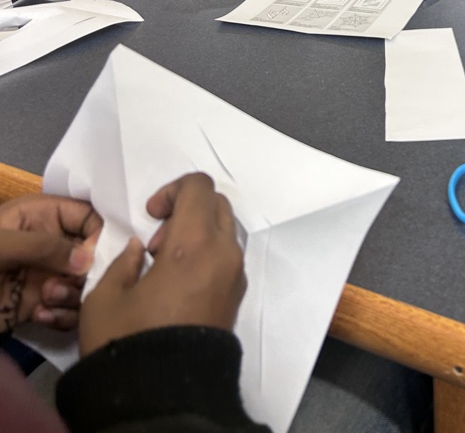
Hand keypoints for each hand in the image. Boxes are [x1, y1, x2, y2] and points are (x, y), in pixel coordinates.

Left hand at [0, 195, 100, 332]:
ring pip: (83, 283)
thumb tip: (88, 258)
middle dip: (88, 269)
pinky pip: (68, 310)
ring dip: (73, 295)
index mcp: (40, 216)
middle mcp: (48, 243)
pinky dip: (62, 316)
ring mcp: (44, 276)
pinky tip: (38, 316)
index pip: (86, 215)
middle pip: (91, 251)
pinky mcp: (37, 305)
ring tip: (46, 300)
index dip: (98, 233)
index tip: (95, 256)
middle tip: (74, 283)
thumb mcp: (0, 245)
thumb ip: (43, 246)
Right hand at [79, 173, 245, 356]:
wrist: (163, 400)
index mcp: (194, 243)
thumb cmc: (129, 342)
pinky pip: (228, 257)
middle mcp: (224, 253)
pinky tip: (179, 284)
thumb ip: (123, 261)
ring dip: (199, 233)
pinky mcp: (237, 298)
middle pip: (217, 204)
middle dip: (187, 210)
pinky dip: (208, 254)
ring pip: (225, 230)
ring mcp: (236, 276)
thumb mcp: (105, 298)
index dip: (172, 190)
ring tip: (166, 266)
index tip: (150, 215)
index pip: (198, 187)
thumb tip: (140, 250)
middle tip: (157, 242)